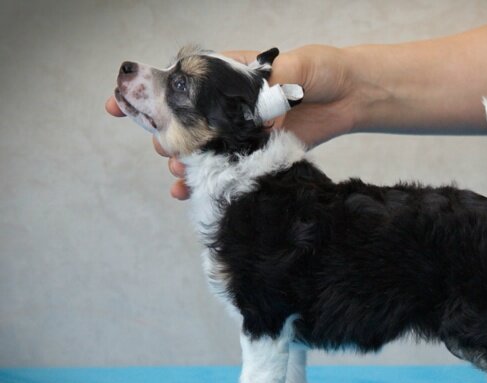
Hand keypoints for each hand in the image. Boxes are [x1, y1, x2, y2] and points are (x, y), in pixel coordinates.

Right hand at [106, 45, 359, 199]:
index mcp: (227, 75)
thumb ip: (274, 86)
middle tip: (166, 146)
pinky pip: (224, 169)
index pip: (181, 83)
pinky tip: (185, 192)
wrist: (351, 95)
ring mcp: (239, 131)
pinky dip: (203, 181)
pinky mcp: (255, 154)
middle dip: (165, 134)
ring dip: (182, 161)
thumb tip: (256, 114)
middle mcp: (227, 104)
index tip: (117, 104)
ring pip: (199, 148)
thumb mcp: (298, 67)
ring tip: (178, 171)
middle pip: (183, 121)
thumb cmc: (323, 72)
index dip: (148, 94)